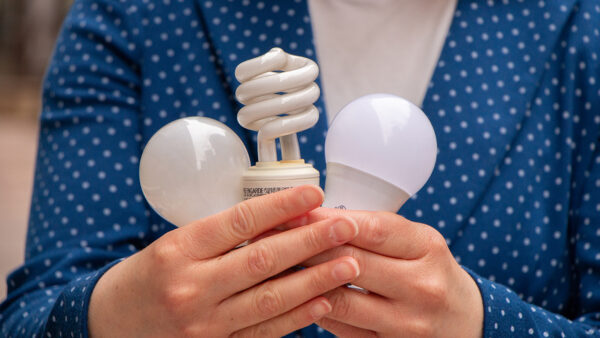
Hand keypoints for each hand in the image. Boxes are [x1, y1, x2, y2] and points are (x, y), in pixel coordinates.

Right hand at [88, 186, 359, 336]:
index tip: (314, 193)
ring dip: (315, 280)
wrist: (110, 324)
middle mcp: (190, 287)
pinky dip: (297, 317)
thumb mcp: (175, 244)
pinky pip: (264, 331)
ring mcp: (203, 324)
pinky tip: (322, 301)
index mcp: (179, 249)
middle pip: (262, 259)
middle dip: (310, 240)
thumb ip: (223, 235)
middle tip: (345, 226)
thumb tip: (282, 220)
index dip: (282, 205)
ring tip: (348, 264)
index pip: (240, 221)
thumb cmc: (147, 277)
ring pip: (270, 299)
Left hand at [288, 208, 482, 337]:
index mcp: (427, 248)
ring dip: (304, 281)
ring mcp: (408, 323)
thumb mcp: (417, 242)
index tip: (296, 211)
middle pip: (351, 262)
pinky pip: (342, 329)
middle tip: (274, 236)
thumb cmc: (431, 272)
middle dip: (307, 246)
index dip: (326, 219)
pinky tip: (300, 296)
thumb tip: (316, 216)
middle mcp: (422, 286)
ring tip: (280, 266)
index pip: (371, 229)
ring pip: (340, 300)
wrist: (464, 320)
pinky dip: (317, 310)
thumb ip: (375, 230)